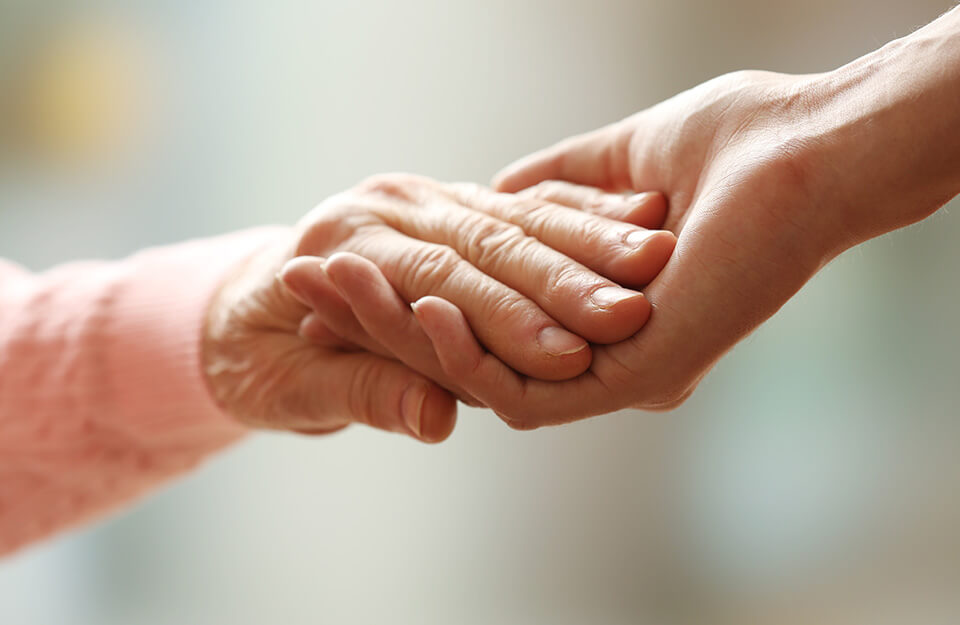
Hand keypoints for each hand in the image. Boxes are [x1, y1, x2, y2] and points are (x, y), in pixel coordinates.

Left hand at [202, 174, 675, 440]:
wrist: (240, 304)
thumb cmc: (254, 355)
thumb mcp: (287, 388)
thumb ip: (364, 392)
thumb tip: (436, 419)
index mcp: (343, 241)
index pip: (438, 282)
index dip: (503, 322)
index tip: (565, 357)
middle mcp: (390, 204)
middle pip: (488, 242)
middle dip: (562, 282)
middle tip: (628, 315)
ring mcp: (428, 196)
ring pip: (519, 216)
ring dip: (587, 239)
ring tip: (653, 257)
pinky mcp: (459, 202)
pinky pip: (528, 203)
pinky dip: (582, 213)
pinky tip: (640, 218)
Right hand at [347, 56, 958, 427]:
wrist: (807, 158)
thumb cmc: (728, 146)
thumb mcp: (616, 157)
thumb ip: (555, 181)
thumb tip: (498, 184)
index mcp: (588, 296)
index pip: (474, 300)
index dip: (402, 284)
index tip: (333, 258)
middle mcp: (593, 342)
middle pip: (463, 343)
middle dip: (381, 312)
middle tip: (304, 278)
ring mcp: (612, 367)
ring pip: (481, 372)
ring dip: (405, 331)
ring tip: (333, 287)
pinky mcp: (631, 377)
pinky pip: (524, 391)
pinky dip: (467, 356)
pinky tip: (424, 311)